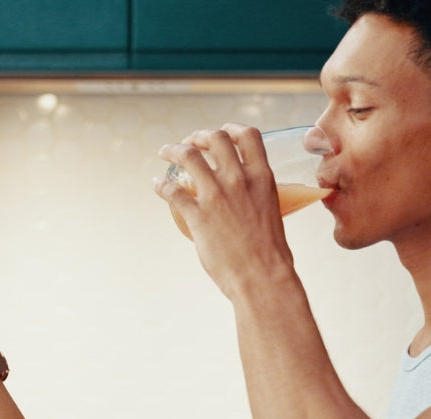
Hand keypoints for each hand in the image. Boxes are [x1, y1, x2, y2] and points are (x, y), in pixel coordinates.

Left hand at [153, 123, 295, 296]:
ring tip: (165, 152)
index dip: (232, 129)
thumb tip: (248, 200)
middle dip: (199, 135)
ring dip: (173, 149)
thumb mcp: (272, 213)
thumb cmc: (272, 254)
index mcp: (262, 178)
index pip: (249, 136)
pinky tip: (158, 185)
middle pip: (215, 138)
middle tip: (190, 142)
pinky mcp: (198, 216)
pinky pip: (172, 190)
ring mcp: (217, 196)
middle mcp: (239, 180)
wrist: (263, 278)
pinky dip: (161, 185)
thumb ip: (258, 198)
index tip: (222, 132)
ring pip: (189, 156)